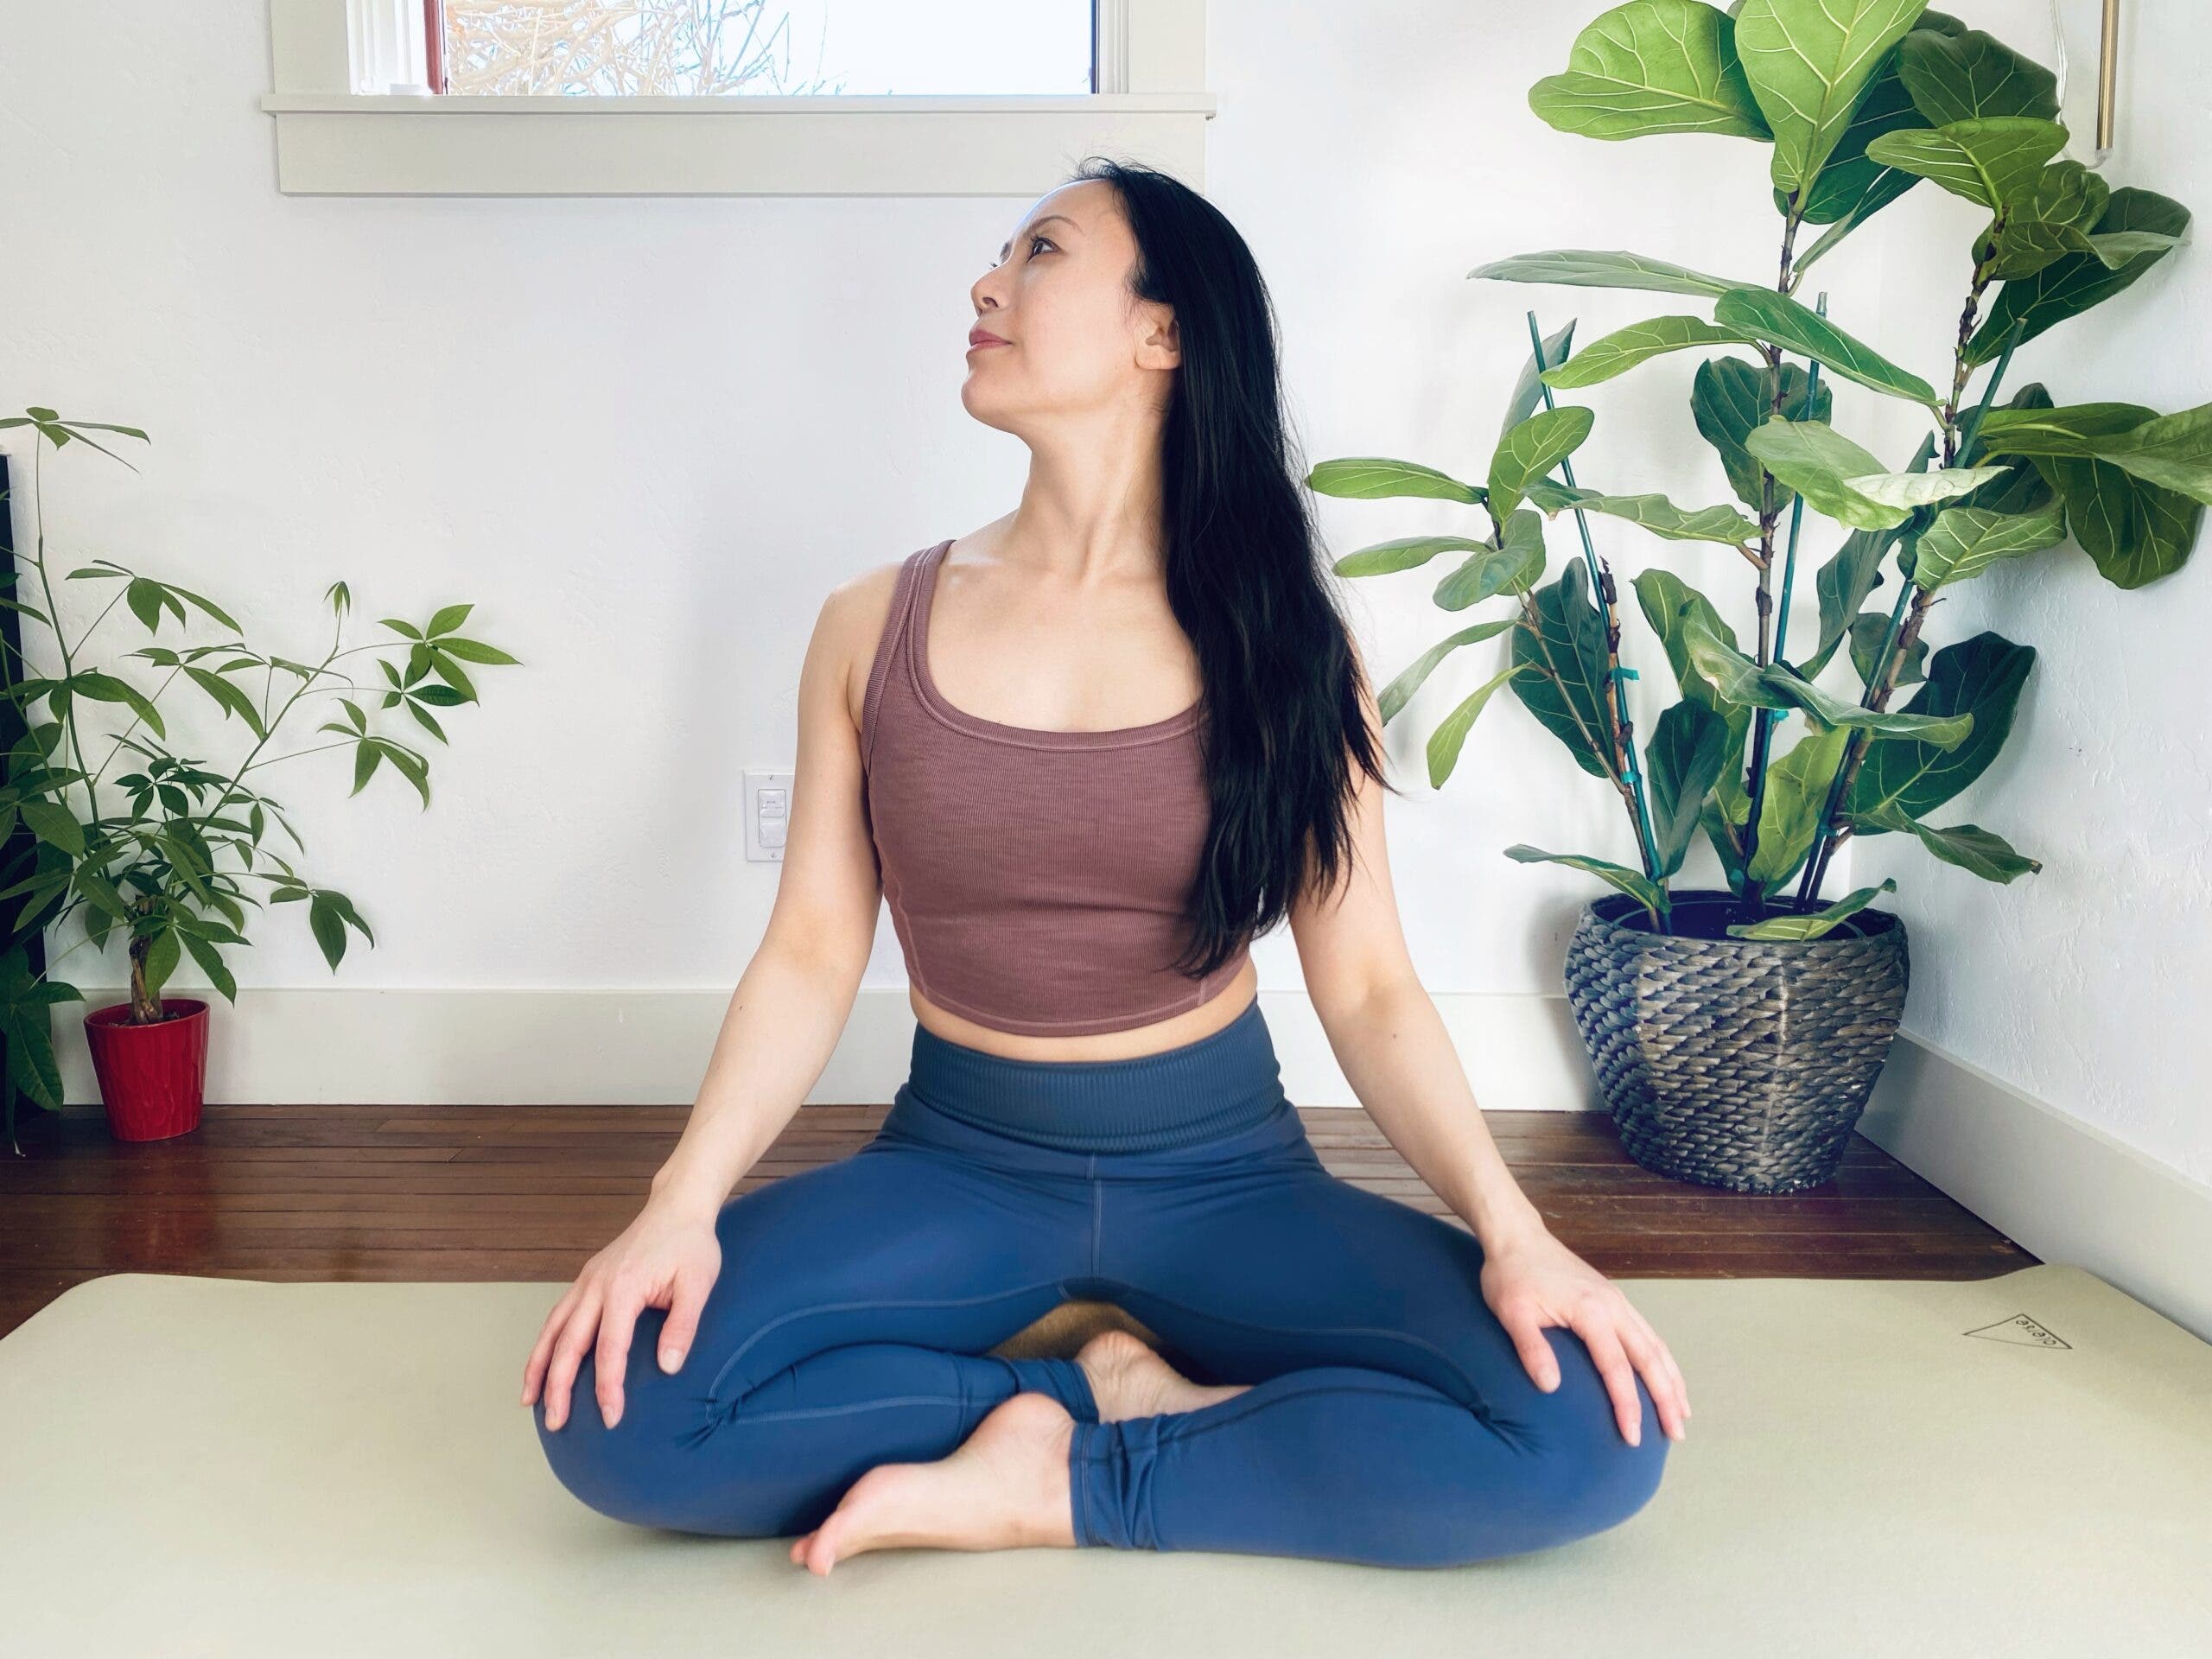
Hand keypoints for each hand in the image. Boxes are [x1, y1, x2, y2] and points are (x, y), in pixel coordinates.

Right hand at [522, 1195, 722, 1430]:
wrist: (677, 1206)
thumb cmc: (691, 1244)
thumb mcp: (698, 1284)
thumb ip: (683, 1326)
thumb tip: (668, 1368)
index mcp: (622, 1288)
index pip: (609, 1349)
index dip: (607, 1386)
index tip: (611, 1417)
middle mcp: (596, 1286)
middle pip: (567, 1344)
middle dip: (558, 1386)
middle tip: (556, 1422)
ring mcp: (586, 1281)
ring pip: (552, 1329)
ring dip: (538, 1366)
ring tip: (529, 1401)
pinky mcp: (586, 1280)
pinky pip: (557, 1316)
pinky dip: (545, 1343)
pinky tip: (542, 1364)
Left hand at [1479, 1223, 1690, 1446]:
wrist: (1517, 1236)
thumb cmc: (1511, 1275)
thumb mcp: (1512, 1312)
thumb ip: (1532, 1348)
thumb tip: (1551, 1388)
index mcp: (1591, 1311)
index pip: (1617, 1368)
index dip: (1627, 1405)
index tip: (1634, 1438)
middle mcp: (1614, 1306)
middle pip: (1650, 1358)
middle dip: (1666, 1399)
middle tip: (1677, 1434)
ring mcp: (1618, 1301)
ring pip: (1656, 1345)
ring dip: (1672, 1380)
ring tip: (1683, 1413)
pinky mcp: (1614, 1299)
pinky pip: (1648, 1333)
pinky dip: (1663, 1359)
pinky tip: (1666, 1376)